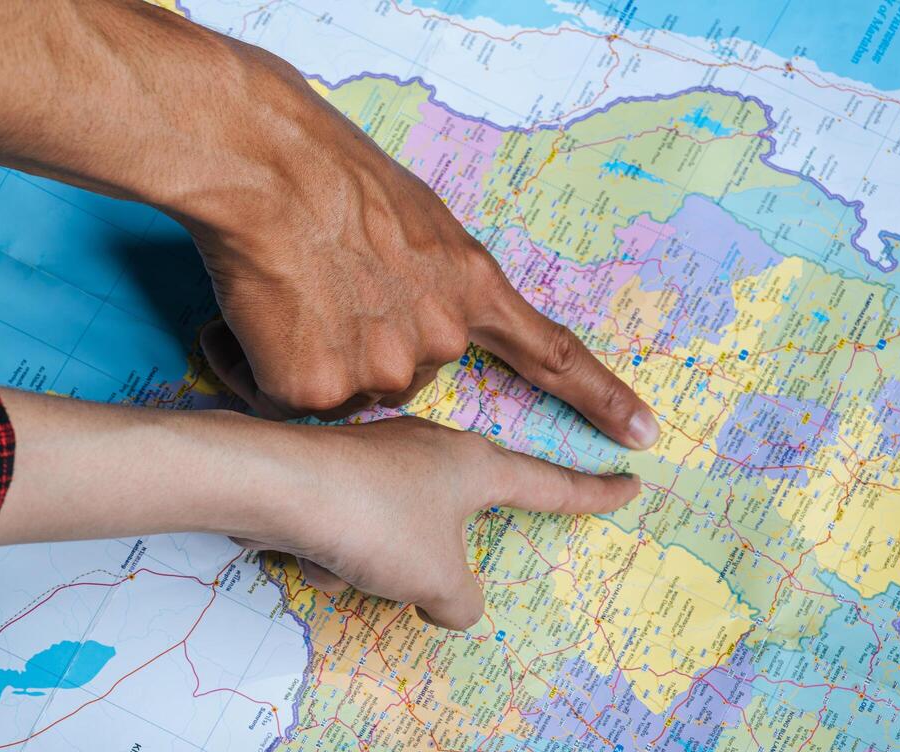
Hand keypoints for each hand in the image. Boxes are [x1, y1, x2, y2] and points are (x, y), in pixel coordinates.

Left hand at [0, 391, 638, 630]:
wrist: (271, 486)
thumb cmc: (374, 523)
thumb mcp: (437, 579)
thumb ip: (462, 601)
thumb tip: (454, 605)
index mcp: (475, 465)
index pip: (550, 485)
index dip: (591, 495)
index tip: (629, 486)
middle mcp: (430, 451)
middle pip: (453, 526)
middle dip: (425, 563)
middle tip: (406, 575)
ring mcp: (377, 458)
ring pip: (393, 540)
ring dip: (372, 568)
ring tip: (345, 565)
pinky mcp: (330, 473)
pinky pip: (350, 534)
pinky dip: (335, 555)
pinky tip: (309, 556)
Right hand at [189, 53, 659, 448]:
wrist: (269, 171)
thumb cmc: (332, 173)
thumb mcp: (417, 218)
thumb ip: (432, 279)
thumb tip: (406, 316)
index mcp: (470, 288)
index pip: (552, 355)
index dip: (600, 397)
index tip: (644, 432)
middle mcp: (436, 342)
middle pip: (406, 375)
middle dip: (367, 346)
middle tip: (323, 289)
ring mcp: (380, 372)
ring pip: (343, 391)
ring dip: (312, 357)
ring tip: (284, 292)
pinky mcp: (316, 393)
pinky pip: (287, 399)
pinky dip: (262, 365)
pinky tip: (255, 313)